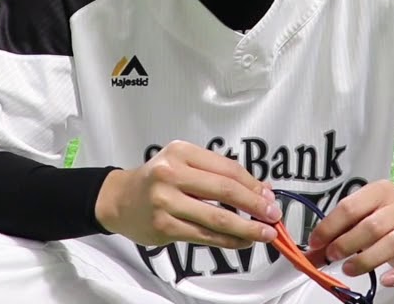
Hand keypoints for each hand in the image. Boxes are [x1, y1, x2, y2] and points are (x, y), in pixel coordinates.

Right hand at [94, 140, 281, 249]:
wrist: (119, 199)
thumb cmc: (157, 180)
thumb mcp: (184, 164)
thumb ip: (218, 175)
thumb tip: (261, 189)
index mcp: (181, 152)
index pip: (227, 168)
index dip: (253, 184)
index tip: (269, 196)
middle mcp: (171, 173)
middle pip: (225, 191)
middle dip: (255, 205)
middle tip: (273, 215)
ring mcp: (166, 201)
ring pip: (217, 217)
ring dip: (247, 227)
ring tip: (265, 233)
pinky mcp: (163, 226)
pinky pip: (204, 235)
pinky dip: (227, 240)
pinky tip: (241, 242)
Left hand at [304, 180, 393, 287]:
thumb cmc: (385, 217)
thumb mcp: (361, 217)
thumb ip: (337, 233)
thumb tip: (309, 256)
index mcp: (379, 191)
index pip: (350, 207)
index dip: (330, 227)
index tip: (316, 243)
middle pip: (372, 226)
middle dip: (347, 243)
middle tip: (331, 256)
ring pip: (392, 244)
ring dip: (367, 259)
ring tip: (349, 269)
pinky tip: (385, 281)